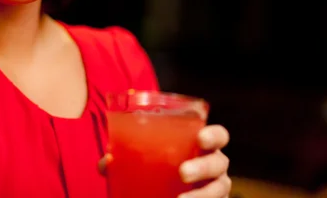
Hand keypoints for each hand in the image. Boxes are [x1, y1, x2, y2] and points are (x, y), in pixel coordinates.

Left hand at [98, 124, 230, 197]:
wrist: (164, 190)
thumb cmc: (159, 166)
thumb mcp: (144, 159)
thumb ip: (126, 157)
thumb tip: (107, 162)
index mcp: (201, 146)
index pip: (218, 136)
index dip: (214, 135)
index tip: (200, 139)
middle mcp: (214, 164)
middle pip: (219, 163)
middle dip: (203, 167)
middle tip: (182, 172)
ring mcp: (216, 187)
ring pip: (220, 189)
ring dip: (202, 195)